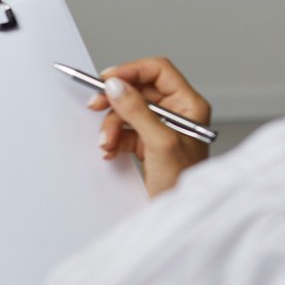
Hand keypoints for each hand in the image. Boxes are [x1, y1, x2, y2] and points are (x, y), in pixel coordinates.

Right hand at [88, 57, 210, 196]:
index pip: (157, 71)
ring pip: (126, 111)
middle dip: (115, 104)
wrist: (180, 213)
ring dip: (111, 126)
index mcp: (189, 104)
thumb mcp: (160, 142)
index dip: (131, 71)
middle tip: (96, 106)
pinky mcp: (147, 143)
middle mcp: (176, 112)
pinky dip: (113, 139)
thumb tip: (116, 86)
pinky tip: (110, 151)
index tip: (107, 79)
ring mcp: (161, 127)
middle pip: (137, 90)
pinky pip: (123, 130)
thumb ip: (137, 111)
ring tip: (107, 143)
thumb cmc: (184, 181)